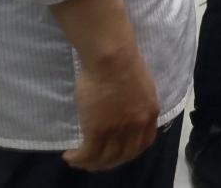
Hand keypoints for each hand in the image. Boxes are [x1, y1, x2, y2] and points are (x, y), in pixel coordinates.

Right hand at [49, 0, 159, 171]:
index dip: (130, 153)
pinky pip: (88, 153)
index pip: (143, 143)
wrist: (112, 57)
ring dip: (91, 164)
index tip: (117, 154)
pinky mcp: (98, 129)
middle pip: (125, 155)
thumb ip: (135, 103)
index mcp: (150, 112)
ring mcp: (118, 129)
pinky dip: (79, 158)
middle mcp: (137, 125)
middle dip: (109, 163)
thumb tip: (123, 110)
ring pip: (106, 158)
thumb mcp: (141, 86)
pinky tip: (70, 156)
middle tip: (95, 162)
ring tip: (78, 161)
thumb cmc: (124, 62)